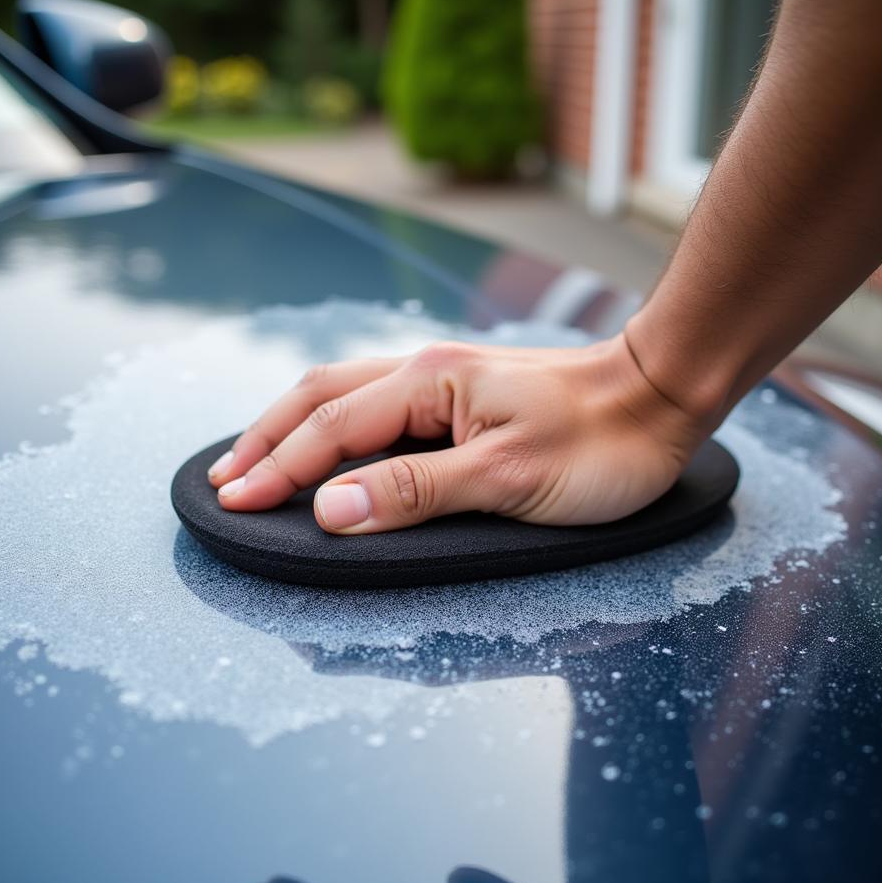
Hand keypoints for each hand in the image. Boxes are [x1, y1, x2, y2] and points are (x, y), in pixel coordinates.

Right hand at [208, 333, 704, 534]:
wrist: (659, 396)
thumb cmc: (599, 441)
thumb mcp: (508, 478)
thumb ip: (415, 491)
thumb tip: (329, 510)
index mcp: (428, 385)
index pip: (330, 431)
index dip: (277, 469)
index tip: (232, 503)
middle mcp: (424, 371)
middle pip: (319, 397)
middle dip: (265, 440)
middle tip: (222, 480)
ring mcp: (441, 379)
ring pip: (343, 394)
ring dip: (291, 427)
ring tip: (254, 459)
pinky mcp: (460, 395)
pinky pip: (375, 404)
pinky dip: (332, 424)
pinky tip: (326, 442)